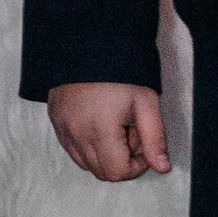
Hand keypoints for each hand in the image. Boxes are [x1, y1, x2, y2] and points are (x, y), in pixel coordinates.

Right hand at [47, 83, 169, 182]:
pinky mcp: (55, 122)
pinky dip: (88, 146)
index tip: (144, 144)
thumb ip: (155, 139)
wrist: (90, 43)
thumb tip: (162, 168)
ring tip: (114, 126)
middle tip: (130, 131)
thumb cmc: (121, 71)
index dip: (137, 165)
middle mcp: (76, 134)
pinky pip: (72, 149)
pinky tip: (99, 122)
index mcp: (100, 130)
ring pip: (86, 164)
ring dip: (104, 155)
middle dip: (121, 160)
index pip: (118, 172)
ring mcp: (63, 129)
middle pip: (101, 172)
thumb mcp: (146, 102)